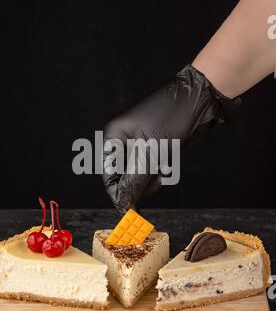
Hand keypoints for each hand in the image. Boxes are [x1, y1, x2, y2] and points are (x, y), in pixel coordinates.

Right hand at [102, 64, 240, 213]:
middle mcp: (124, 142)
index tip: (129, 210)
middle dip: (141, 183)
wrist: (201, 100)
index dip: (118, 193)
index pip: (109, 175)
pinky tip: (168, 165)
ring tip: (164, 169)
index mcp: (115, 137)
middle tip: (156, 181)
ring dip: (152, 179)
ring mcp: (140, 146)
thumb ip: (135, 179)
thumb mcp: (152, 151)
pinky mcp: (155, 149)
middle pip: (124, 178)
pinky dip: (160, 173)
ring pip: (140, 177)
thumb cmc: (173, 117)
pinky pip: (152, 171)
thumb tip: (122, 202)